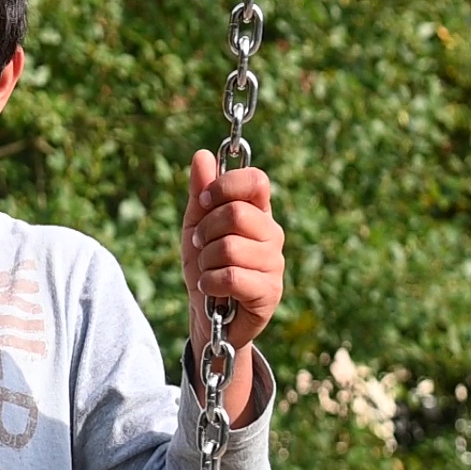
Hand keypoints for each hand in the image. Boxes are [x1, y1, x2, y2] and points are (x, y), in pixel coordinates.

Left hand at [181, 150, 284, 353]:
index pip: (256, 181)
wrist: (207, 314)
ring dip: (205, 261)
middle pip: (237, 213)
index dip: (225, 187)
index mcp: (257, 212)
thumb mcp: (196, 225)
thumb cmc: (205, 265)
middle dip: (206, 230)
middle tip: (200, 246)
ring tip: (208, 271)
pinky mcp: (270, 292)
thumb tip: (202, 155)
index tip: (205, 202)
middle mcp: (272, 234)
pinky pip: (231, 276)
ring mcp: (275, 264)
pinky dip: (210, 283)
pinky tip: (212, 290)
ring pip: (230, 247)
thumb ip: (201, 192)